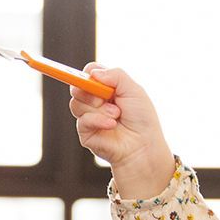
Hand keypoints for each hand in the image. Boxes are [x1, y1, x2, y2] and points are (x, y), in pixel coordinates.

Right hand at [69, 65, 175, 199]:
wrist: (142, 146)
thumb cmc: (142, 119)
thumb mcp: (134, 90)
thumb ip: (116, 75)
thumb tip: (93, 73)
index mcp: (106, 88)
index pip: (88, 74)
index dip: (87, 74)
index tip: (93, 77)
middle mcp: (95, 101)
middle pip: (77, 87)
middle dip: (89, 91)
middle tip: (104, 97)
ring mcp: (89, 116)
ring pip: (77, 103)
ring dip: (99, 108)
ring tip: (116, 115)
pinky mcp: (85, 132)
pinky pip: (82, 120)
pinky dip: (98, 120)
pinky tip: (112, 124)